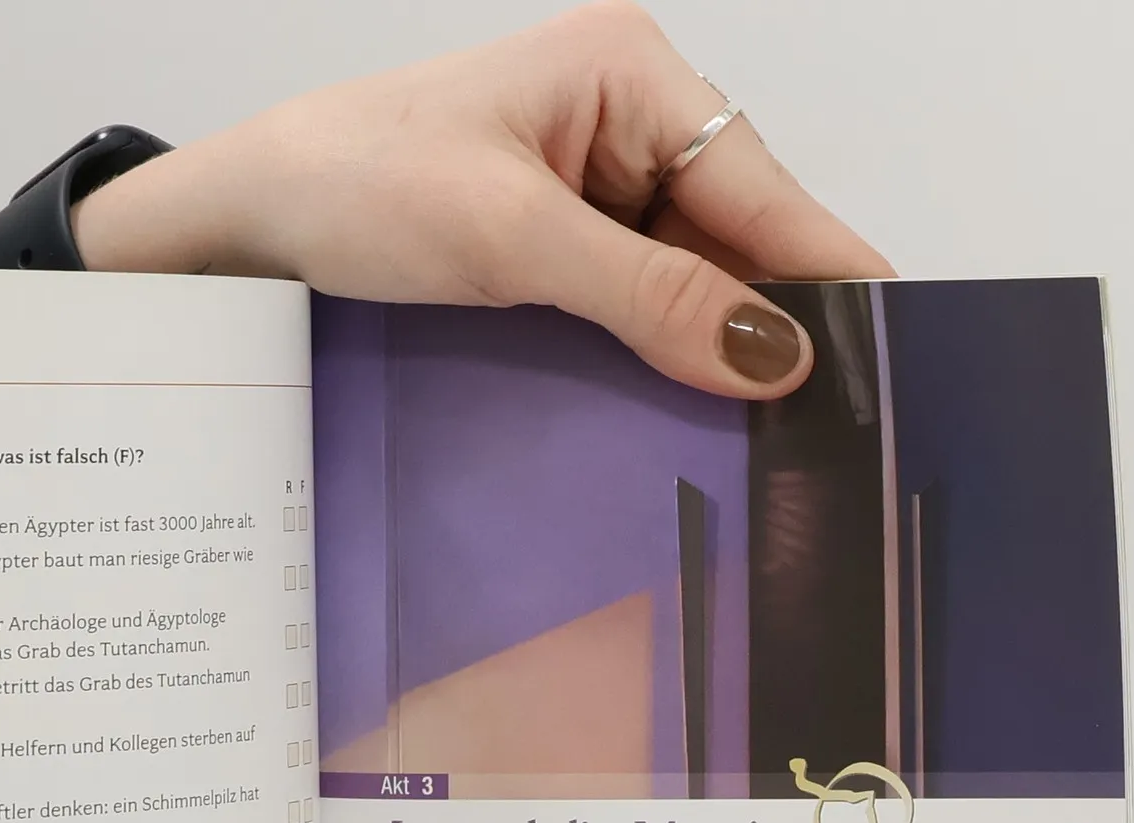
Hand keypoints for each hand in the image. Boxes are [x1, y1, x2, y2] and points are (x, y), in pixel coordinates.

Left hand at [73, 1, 891, 397]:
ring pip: (690, 281)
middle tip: (821, 428)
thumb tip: (772, 355)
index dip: (824, 274)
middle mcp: (627, 121)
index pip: (763, 186)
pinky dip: (655, 357)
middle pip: (737, 237)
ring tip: (764, 438)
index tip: (890, 352)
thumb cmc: (354, 185)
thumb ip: (649, 295)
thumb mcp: (511, 239)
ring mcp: (591, 187)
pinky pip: (636, 305)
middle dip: (766, 324)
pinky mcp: (556, 246)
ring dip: (708, 351)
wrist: (243, 226)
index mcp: (632, 73)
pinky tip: (679, 410)